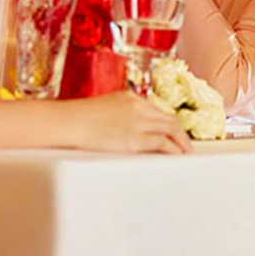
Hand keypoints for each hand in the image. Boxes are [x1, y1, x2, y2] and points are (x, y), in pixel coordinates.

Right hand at [69, 91, 192, 153]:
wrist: (67, 121)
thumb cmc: (76, 119)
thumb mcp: (102, 109)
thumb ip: (118, 115)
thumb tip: (123, 128)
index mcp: (130, 98)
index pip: (158, 111)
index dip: (169, 124)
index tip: (174, 133)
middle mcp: (138, 107)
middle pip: (169, 119)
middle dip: (181, 133)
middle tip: (186, 146)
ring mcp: (137, 122)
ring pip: (171, 130)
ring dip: (182, 142)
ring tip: (186, 153)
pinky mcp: (134, 139)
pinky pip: (162, 143)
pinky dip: (174, 150)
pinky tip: (178, 156)